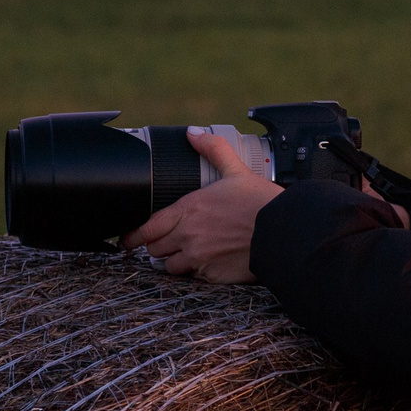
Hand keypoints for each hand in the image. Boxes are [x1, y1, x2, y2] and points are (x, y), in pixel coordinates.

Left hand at [120, 128, 283, 282]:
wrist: (283, 232)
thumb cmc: (261, 202)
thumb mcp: (236, 171)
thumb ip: (212, 149)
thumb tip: (193, 133)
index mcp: (189, 209)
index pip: (147, 228)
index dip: (133, 236)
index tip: (126, 241)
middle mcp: (188, 236)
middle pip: (155, 249)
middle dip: (159, 246)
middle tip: (167, 242)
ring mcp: (198, 258)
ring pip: (170, 267)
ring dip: (175, 261)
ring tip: (188, 253)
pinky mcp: (211, 275)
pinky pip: (193, 277)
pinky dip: (197, 271)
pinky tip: (209, 261)